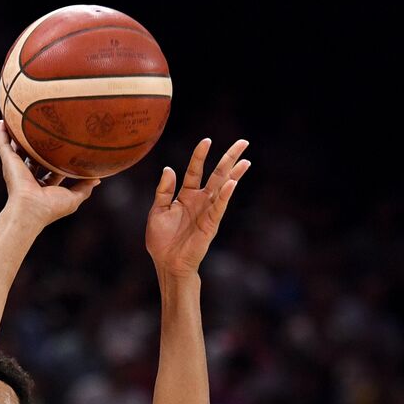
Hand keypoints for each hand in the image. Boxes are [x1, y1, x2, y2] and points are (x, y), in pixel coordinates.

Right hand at [0, 121, 99, 227]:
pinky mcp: (8, 162)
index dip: (58, 159)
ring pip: (17, 148)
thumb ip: (84, 186)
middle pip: (33, 156)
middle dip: (37, 146)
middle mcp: (29, 176)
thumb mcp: (73, 197)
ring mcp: (17, 168)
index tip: (66, 146)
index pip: (51, 169)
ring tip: (19, 120)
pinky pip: (3, 144)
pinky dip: (2, 133)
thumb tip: (97, 178)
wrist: (31, 209)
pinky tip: (3, 121)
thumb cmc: (51, 207)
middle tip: (45, 129)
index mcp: (43, 185)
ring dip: (17, 136)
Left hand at [145, 138, 250, 276]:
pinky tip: (233, 182)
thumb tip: (169, 169)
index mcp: (186, 195)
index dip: (200, 156)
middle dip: (229, 158)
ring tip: (246, 159)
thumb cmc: (161, 240)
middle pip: (217, 174)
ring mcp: (207, 211)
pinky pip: (219, 206)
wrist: (167, 262)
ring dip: (235, 173)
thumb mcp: (157, 210)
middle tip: (243, 142)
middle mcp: (200, 200)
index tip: (207, 141)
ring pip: (223, 187)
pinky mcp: (211, 223)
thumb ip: (163, 190)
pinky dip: (225, 194)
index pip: (195, 170)